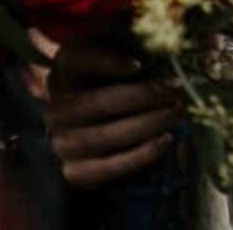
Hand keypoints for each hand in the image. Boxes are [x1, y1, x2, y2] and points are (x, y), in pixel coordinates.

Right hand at [43, 40, 183, 187]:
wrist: (93, 136)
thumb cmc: (112, 90)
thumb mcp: (115, 68)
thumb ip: (130, 61)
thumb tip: (163, 62)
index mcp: (63, 75)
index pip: (77, 61)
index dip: (106, 61)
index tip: (138, 64)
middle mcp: (56, 111)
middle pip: (98, 102)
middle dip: (142, 96)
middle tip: (174, 92)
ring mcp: (62, 144)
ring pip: (105, 136)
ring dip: (147, 124)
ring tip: (176, 113)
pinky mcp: (74, 172)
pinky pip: (108, 168)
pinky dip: (140, 155)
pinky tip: (164, 140)